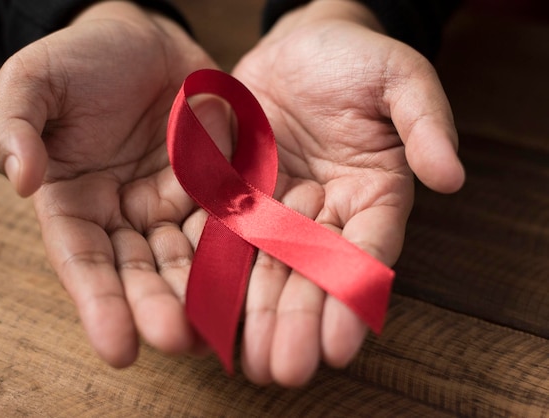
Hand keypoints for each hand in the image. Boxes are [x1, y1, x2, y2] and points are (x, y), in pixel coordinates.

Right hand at [0, 2, 221, 365]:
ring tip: (218, 322)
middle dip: (157, 307)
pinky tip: (256, 273)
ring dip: (202, 291)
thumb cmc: (81, 60)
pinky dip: (241, 247)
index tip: (117, 346)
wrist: (142, 39)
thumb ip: (15, 126)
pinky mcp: (215, 185)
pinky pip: (230, 219)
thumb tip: (21, 180)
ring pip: (189, 256)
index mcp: (75, 203)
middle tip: (177, 339)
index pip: (84, 262)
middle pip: (141, 271)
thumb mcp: (33, 81)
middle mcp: (125, 215)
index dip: (98, 304)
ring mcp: (173, 204)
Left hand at [232, 0, 464, 385]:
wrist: (300, 47)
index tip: (339, 344)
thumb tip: (452, 175)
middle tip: (282, 368)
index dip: (352, 297)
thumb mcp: (400, 77)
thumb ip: (425, 121)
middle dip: (296, 321)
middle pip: (309, 274)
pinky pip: (219, 231)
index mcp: (372, 196)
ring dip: (253, 312)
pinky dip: (211, 268)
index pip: (366, 254)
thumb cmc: (357, 59)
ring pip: (263, 266)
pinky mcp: (234, 192)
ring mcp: (276, 207)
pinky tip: (200, 305)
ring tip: (243, 358)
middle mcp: (323, 213)